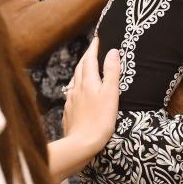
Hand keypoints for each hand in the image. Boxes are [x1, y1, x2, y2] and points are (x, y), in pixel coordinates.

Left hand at [62, 37, 120, 153]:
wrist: (80, 145)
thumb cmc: (100, 120)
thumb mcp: (111, 94)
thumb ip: (111, 72)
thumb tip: (113, 51)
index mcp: (88, 82)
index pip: (89, 60)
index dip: (93, 48)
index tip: (97, 38)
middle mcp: (77, 88)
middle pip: (80, 68)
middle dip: (86, 57)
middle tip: (92, 50)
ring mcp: (71, 101)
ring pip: (74, 80)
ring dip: (80, 70)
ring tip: (86, 67)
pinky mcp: (69, 112)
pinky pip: (72, 93)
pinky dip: (76, 86)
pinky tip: (78, 92)